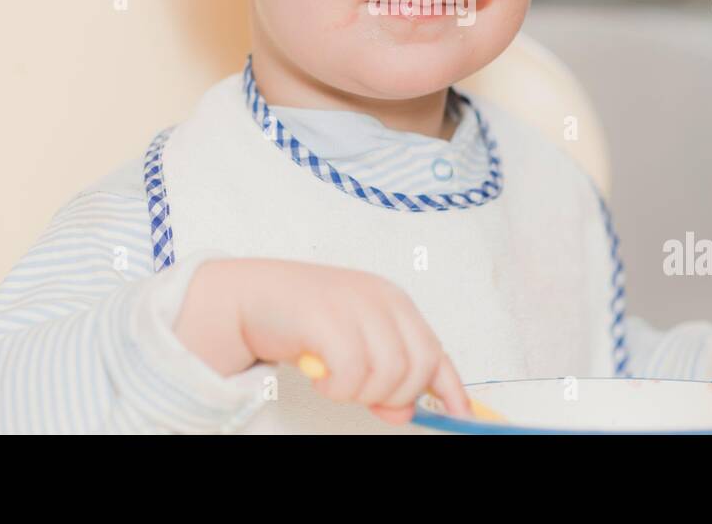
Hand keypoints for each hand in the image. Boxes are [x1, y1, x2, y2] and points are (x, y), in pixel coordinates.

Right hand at [177, 258, 471, 423]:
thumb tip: (405, 413)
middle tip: (364, 397)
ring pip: (389, 374)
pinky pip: (352, 373)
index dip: (451, 388)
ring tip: (334, 381)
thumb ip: (383, 374)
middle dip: (396, 395)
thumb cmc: (302, 323)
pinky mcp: (327, 317)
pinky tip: (319, 376)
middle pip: (418, 366)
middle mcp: (381, 299)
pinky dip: (337, 389)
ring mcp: (355, 304)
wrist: (249, 297)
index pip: (436, 350)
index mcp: (394, 302)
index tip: (462, 416)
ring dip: (360, 393)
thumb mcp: (353, 346)